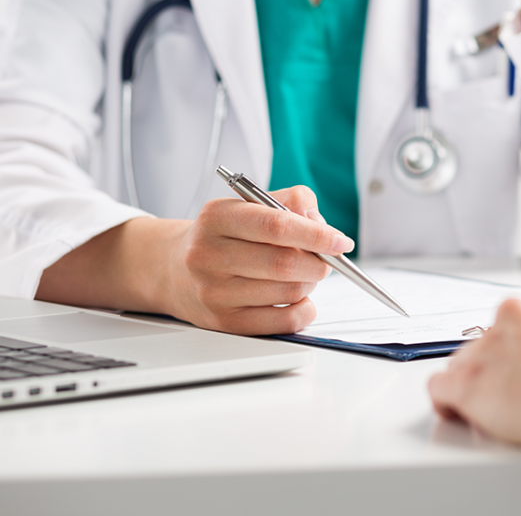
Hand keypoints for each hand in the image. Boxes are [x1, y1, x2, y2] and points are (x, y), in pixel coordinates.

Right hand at [165, 185, 353, 334]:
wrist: (175, 267)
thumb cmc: (225, 234)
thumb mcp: (251, 204)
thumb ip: (293, 201)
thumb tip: (321, 224)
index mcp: (217, 217)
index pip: (276, 225)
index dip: (317, 235)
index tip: (342, 241)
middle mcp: (208, 254)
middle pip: (284, 263)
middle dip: (318, 262)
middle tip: (325, 259)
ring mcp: (213, 292)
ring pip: (288, 292)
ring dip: (310, 283)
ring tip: (303, 274)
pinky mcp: (224, 322)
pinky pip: (283, 322)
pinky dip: (304, 309)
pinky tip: (298, 297)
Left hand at [429, 292, 520, 452]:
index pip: (520, 322)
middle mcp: (512, 316)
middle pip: (490, 341)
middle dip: (500, 366)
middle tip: (518, 394)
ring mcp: (487, 347)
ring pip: (465, 363)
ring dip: (478, 384)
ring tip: (499, 411)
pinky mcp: (467, 381)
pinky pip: (441, 387)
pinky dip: (449, 402)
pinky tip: (462, 413)